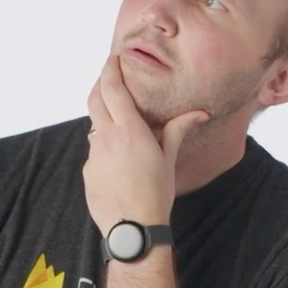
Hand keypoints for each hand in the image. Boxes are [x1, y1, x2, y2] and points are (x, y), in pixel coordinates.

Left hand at [83, 55, 208, 236]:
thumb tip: (201, 113)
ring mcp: (93, 154)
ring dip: (104, 117)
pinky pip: (94, 149)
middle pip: (94, 99)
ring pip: (94, 125)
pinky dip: (103, 144)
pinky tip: (118, 160)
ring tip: (120, 124)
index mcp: (129, 131)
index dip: (109, 70)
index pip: (112, 89)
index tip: (112, 59)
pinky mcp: (87, 170)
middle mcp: (106, 137)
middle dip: (100, 84)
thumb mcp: (168, 158)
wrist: (133, 228)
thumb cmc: (156, 192)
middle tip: (109, 78)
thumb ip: (179, 129)